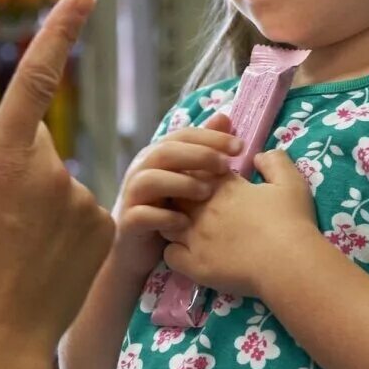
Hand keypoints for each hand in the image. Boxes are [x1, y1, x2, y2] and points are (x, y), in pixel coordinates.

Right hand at [0, 0, 113, 368]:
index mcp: (1, 157)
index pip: (35, 78)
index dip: (60, 32)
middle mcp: (47, 170)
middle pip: (36, 144)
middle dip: (18, 167)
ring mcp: (80, 200)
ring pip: (60, 183)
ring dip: (42, 204)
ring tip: (18, 250)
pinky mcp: (105, 228)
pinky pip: (84, 213)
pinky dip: (67, 231)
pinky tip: (46, 263)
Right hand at [111, 113, 240, 278]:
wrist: (140, 251)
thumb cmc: (170, 210)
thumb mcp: (189, 177)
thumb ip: (204, 149)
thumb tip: (224, 117)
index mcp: (158, 155)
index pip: (184, 135)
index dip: (212, 137)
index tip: (240, 147)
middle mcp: (142, 170)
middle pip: (166, 151)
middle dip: (199, 155)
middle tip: (227, 166)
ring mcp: (132, 195)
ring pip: (150, 179)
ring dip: (181, 183)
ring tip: (207, 193)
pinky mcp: (128, 222)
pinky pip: (142, 215)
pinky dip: (165, 218)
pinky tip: (186, 224)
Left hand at [162, 149, 320, 298]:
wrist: (289, 262)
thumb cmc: (292, 221)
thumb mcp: (291, 182)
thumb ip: (274, 161)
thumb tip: (259, 155)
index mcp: (224, 187)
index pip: (197, 171)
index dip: (200, 176)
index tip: (209, 183)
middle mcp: (203, 208)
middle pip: (176, 194)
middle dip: (181, 196)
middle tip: (196, 206)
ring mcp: (195, 237)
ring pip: (167, 222)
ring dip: (173, 222)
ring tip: (188, 230)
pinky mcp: (194, 264)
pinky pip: (169, 255)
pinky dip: (174, 252)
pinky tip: (187, 253)